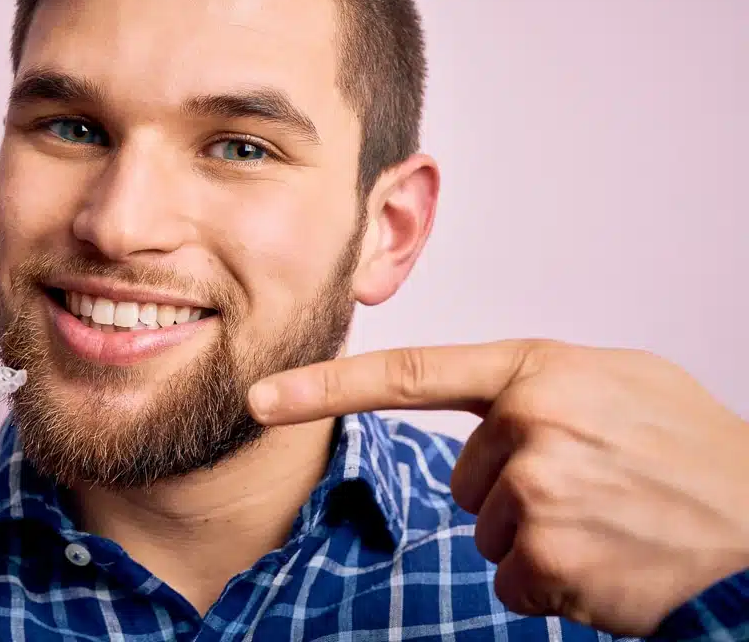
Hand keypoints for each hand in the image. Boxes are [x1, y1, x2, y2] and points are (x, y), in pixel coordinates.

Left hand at [248, 339, 748, 635]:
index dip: (326, 386)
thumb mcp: (622, 383)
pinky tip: (610, 565)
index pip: (411, 373)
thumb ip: (542, 385)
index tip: (262, 396)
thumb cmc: (695, 455)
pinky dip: (554, 585)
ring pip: (487, 532)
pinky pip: (515, 581)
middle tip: (594, 490)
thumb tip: (488, 408)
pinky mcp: (549, 557)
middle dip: (513, 494)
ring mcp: (537, 491)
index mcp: (539, 371)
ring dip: (538, 540)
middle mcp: (529, 422)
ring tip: (611, 524)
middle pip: (464, 479)